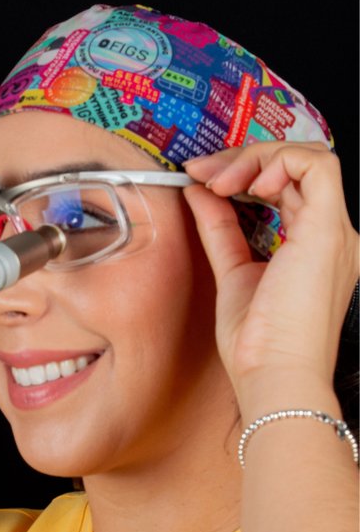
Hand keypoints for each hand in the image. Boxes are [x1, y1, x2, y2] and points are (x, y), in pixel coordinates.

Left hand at [184, 143, 359, 402]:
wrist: (272, 373)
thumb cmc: (257, 343)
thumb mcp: (230, 271)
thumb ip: (219, 229)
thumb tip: (197, 193)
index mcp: (312, 246)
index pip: (288, 185)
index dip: (244, 171)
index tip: (200, 179)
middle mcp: (330, 235)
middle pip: (295, 167)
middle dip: (243, 158)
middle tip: (201, 171)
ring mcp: (333, 231)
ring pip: (307, 158)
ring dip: (255, 158)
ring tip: (218, 180)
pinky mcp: (327, 230)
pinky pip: (316, 166)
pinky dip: (278, 161)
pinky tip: (245, 183)